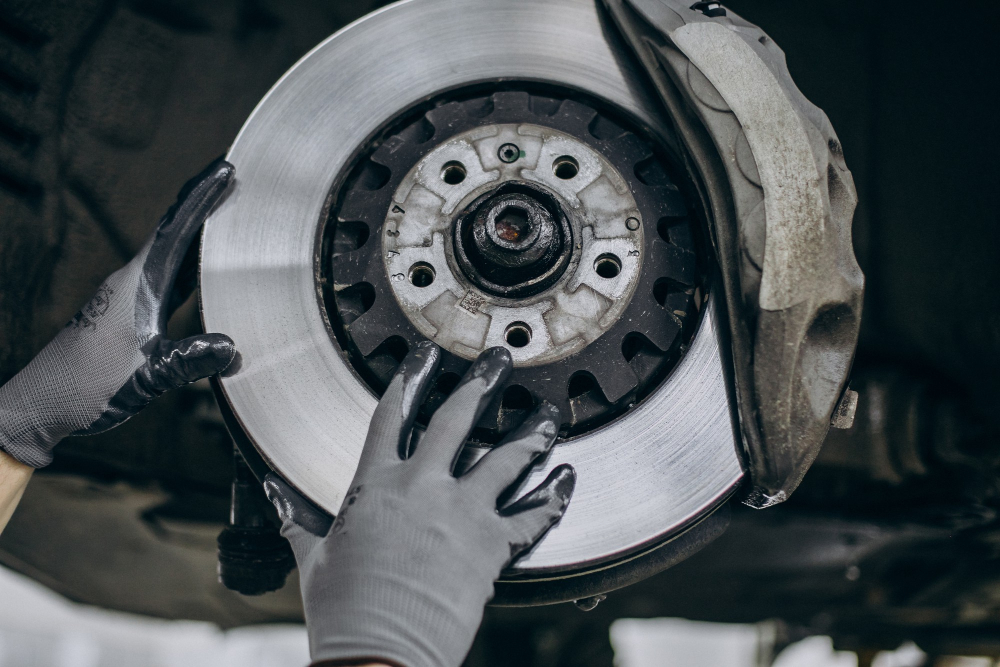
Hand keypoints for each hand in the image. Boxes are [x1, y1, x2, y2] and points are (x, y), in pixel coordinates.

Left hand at [0, 159, 236, 467]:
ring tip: (229, 214)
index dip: (201, 198)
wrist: (43, 404)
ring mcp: (130, 297)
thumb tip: (232, 348)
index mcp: (135, 286)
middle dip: (204, 204)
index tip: (225, 170)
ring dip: (199, 232)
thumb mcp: (144, 376)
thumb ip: (189, 361)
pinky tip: (206, 266)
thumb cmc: (85, 387)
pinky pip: (168, 277)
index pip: (175, 231)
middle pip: (175, 232)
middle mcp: (132, 282)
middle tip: (234, 179)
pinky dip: (192, 263)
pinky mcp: (131, 313)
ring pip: (172, 254)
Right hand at [265, 342, 575, 666]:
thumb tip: (273, 495)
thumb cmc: (345, 610)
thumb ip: (296, 519)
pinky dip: (554, 496)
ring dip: (530, 432)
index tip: (424, 357)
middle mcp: (423, 488)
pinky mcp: (491, 545)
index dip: (410, 378)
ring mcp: (461, 513)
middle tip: (499, 362)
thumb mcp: (314, 558)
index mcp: (376, 485)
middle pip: (456, 420)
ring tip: (546, 414)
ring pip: (506, 458)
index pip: (393, 415)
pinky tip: (566, 478)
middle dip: (480, 384)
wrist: (378, 651)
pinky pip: (533, 515)